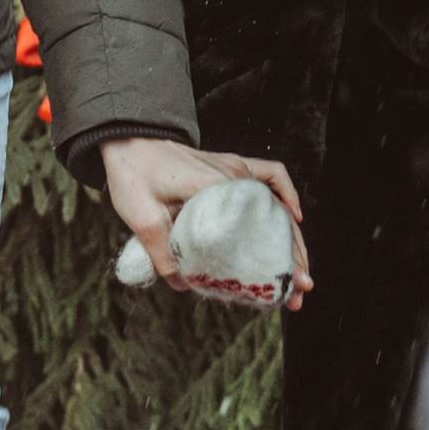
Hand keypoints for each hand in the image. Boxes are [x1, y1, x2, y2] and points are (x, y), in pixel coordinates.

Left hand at [99, 137, 311, 309]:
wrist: (128, 139)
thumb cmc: (133, 174)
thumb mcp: (141, 218)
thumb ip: (163, 255)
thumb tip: (186, 286)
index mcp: (216, 187)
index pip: (263, 226)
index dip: (282, 258)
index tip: (291, 286)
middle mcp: (234, 175)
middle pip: (279, 219)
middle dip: (294, 257)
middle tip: (300, 291)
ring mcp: (235, 169)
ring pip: (277, 205)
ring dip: (291, 237)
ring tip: (297, 271)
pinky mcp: (230, 168)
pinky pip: (270, 177)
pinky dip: (285, 195)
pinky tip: (293, 215)